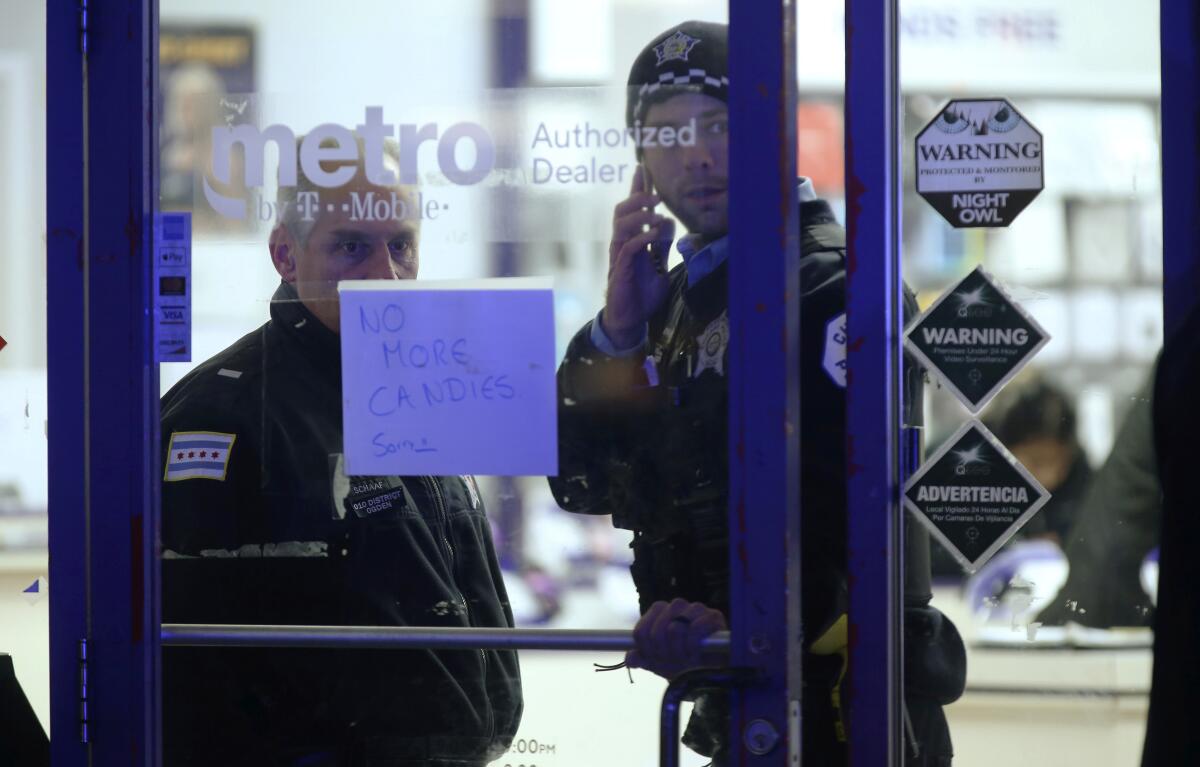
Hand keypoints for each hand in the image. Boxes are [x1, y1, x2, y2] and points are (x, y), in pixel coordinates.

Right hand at [601, 164, 674, 348]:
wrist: (632, 320)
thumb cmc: (642, 294)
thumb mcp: (660, 266)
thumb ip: (662, 246)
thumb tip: (667, 222)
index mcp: (631, 240)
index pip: (632, 209)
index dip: (636, 189)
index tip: (643, 170)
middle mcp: (622, 243)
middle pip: (621, 209)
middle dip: (637, 196)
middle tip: (656, 194)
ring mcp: (619, 255)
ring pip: (621, 223)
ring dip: (640, 214)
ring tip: (657, 213)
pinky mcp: (620, 268)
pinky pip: (628, 246)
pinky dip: (642, 237)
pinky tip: (654, 234)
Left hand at [626, 598, 726, 679]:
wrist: (712, 668)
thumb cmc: (683, 661)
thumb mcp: (658, 663)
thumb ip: (642, 658)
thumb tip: (629, 659)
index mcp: (659, 611)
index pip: (641, 631)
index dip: (647, 651)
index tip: (656, 661)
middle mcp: (676, 605)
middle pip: (656, 631)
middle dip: (663, 653)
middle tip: (673, 662)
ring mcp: (695, 608)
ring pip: (674, 628)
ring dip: (678, 651)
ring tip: (685, 659)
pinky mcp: (713, 616)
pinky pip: (696, 628)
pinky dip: (693, 646)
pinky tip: (696, 654)